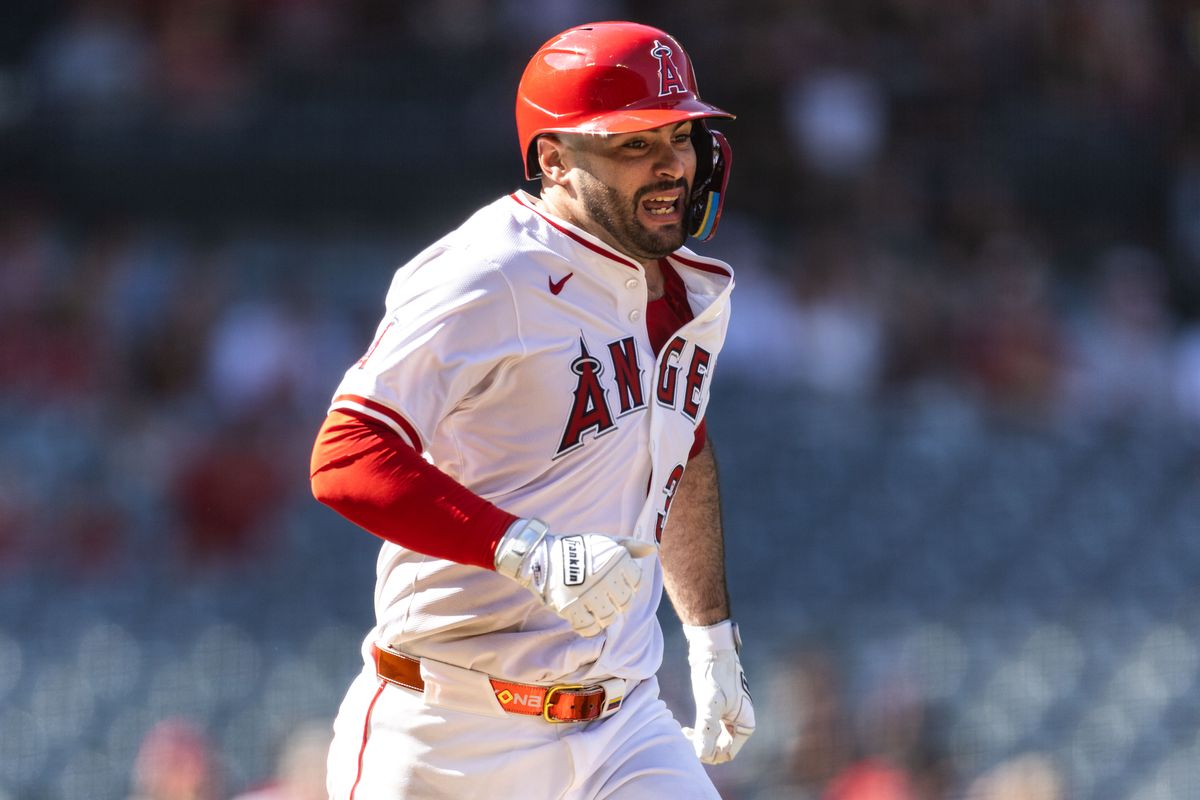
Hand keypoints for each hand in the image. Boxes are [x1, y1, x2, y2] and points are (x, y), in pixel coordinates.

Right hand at [494, 519, 656, 636]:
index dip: (628, 584)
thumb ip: (630, 546)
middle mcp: (605, 578)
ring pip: (609, 617)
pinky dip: (590, 626)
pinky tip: (585, 617)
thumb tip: (652, 550)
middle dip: (618, 601)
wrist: (541, 555)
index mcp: (616, 560)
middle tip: (605, 596)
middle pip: (624, 603)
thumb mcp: (605, 541)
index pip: (636, 582)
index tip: (617, 582)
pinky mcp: (572, 609)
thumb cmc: (577, 548)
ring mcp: (588, 595)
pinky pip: (590, 628)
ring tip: (594, 606)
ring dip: (604, 614)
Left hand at [681, 620, 754, 763]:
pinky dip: (700, 730)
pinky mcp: (722, 708)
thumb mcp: (709, 703)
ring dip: (700, 739)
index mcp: (745, 725)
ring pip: (715, 739)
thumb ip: (707, 730)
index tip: (691, 743)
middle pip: (721, 747)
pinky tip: (687, 728)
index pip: (726, 753)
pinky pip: (712, 728)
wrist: (711, 648)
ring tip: (684, 733)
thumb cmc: (714, 674)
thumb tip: (702, 755)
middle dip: (703, 746)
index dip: (709, 753)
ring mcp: (732, 716)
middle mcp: (741, 722)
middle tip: (684, 737)